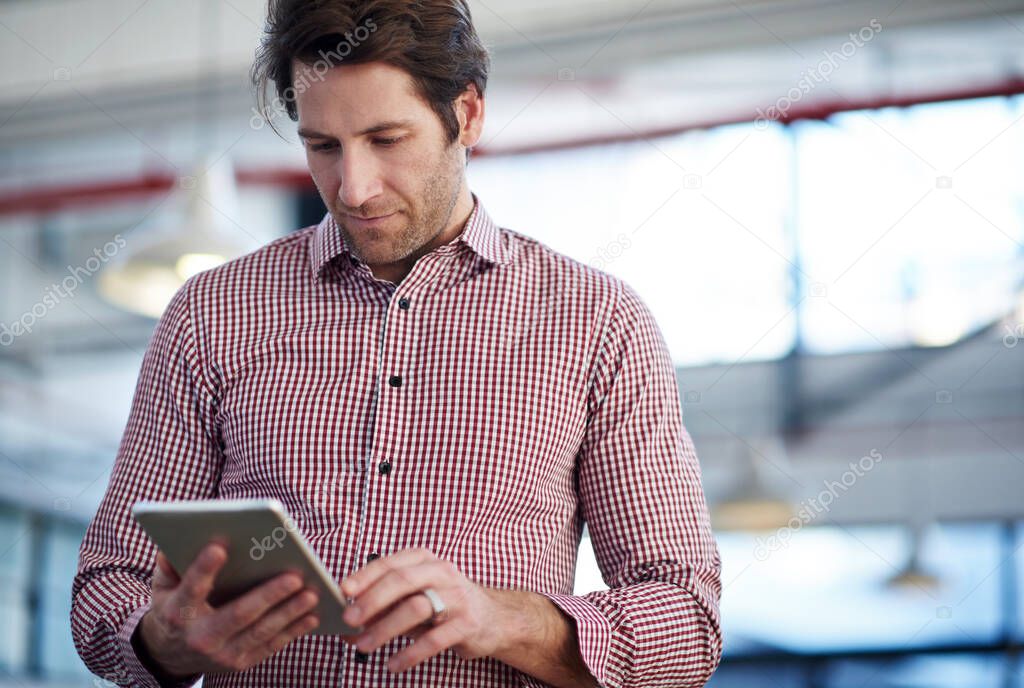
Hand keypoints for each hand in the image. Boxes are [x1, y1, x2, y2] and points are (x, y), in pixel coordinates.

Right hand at [136, 541, 320, 675]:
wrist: (169, 655)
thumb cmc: (172, 608)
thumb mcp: (162, 587)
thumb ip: (169, 564)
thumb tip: (176, 539)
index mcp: (179, 612)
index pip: (192, 588)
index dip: (204, 568)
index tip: (220, 546)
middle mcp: (200, 637)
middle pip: (239, 614)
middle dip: (269, 595)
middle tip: (295, 576)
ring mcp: (222, 654)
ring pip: (261, 631)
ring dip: (290, 612)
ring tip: (312, 593)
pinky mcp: (240, 663)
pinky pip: (271, 645)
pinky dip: (293, 631)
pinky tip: (312, 616)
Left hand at [339, 548, 505, 672]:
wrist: (494, 618)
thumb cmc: (444, 606)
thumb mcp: (414, 599)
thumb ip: (384, 609)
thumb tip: (347, 628)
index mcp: (424, 560)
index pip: (390, 564)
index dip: (365, 576)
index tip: (343, 591)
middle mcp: (441, 572)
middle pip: (402, 581)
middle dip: (372, 600)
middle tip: (349, 618)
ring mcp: (456, 597)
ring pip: (416, 607)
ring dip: (386, 628)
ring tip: (364, 645)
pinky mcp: (467, 624)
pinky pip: (434, 639)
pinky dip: (410, 653)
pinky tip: (392, 664)